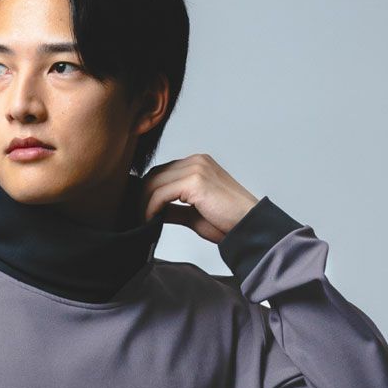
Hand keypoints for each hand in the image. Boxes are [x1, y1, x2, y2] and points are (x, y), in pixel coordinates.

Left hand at [139, 154, 260, 243]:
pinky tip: (150, 220)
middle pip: (155, 174)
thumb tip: (156, 211)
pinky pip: (161, 193)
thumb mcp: (195, 213)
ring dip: (144, 203)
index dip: (149, 191)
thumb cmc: (228, 222)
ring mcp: (196, 168)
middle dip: (142, 196)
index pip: (163, 172)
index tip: (142, 211)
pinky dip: (151, 208)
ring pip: (155, 182)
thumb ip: (175, 209)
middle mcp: (196, 161)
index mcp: (198, 164)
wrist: (248, 226)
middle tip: (138, 217)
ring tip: (143, 221)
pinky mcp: (195, 181)